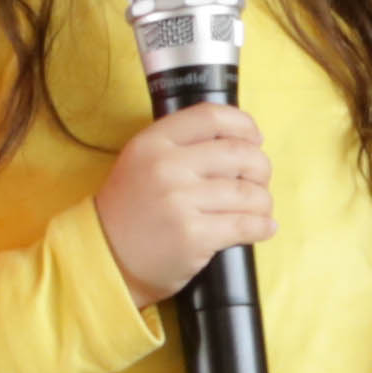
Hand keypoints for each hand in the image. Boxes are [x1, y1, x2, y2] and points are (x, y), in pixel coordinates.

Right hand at [91, 105, 272, 306]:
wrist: (107, 256)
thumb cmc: (135, 209)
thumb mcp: (143, 162)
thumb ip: (182, 145)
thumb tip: (245, 141)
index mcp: (153, 142)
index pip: (212, 116)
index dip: (244, 126)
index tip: (255, 140)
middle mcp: (165, 166)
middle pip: (241, 154)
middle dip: (260, 169)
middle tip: (257, 182)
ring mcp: (179, 201)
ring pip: (250, 193)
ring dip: (263, 203)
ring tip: (256, 210)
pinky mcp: (193, 235)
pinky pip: (248, 225)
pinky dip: (264, 227)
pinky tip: (262, 228)